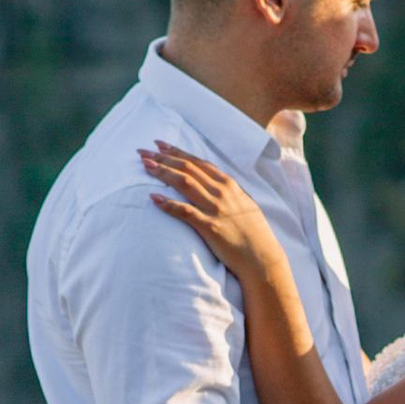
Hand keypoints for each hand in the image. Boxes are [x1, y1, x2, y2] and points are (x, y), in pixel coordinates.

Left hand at [143, 142, 284, 282]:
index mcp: (229, 184)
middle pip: (187, 168)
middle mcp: (222, 192)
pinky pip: (185, 212)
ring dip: (162, 172)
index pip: (198, 162)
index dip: (177, 151)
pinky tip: (153, 197)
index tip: (159, 144)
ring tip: (145, 166)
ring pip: (184, 183)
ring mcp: (216, 208)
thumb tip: (215, 182)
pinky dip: (168, 203)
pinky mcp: (210, 227)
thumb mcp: (245, 204)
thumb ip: (229, 192)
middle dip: (163, 157)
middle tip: (143, 152)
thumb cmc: (253, 234)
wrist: (262, 259)